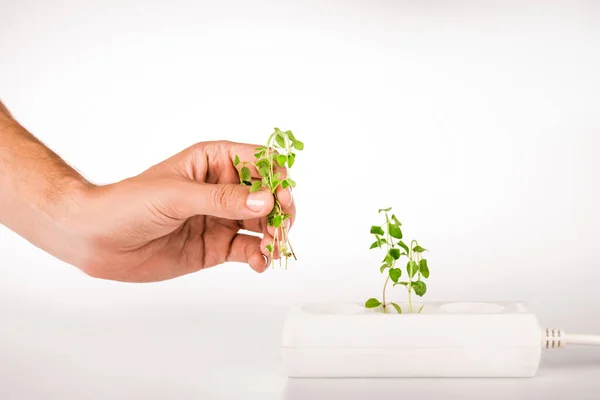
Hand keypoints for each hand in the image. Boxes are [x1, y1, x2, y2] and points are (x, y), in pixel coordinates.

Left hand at [57, 141, 294, 281]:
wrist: (99, 239)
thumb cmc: (130, 202)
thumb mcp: (177, 195)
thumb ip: (222, 199)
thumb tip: (265, 200)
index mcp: (213, 162)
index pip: (257, 160)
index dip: (274, 175)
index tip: (281, 193)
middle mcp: (222, 188)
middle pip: (267, 194)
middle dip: (280, 208)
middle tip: (282, 224)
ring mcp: (221, 218)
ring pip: (262, 223)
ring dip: (274, 234)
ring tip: (272, 247)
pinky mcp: (217, 246)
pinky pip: (248, 249)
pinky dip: (260, 256)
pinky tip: (259, 262)